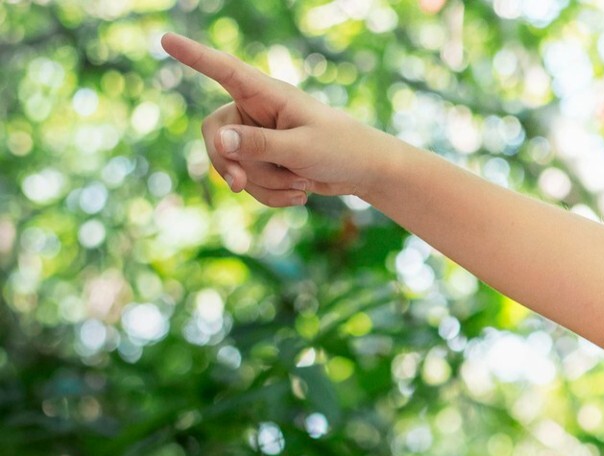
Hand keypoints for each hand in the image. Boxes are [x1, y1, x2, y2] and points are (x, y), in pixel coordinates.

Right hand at [161, 32, 395, 206]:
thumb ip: (260, 144)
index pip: (224, 71)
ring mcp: (258, 138)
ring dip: (264, 184)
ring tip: (301, 183)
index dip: (194, 56)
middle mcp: (256, 112)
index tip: (165, 39)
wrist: (365, 172)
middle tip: (240, 186)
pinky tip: (301, 193)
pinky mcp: (264, 162)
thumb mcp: (302, 148)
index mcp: (267, 94)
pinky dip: (272, 195)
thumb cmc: (342, 149)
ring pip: (234, 166)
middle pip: (214, 135)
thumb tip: (219, 140)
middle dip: (228, 164)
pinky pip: (250, 185)